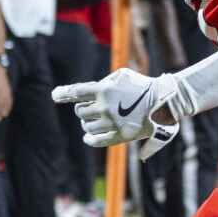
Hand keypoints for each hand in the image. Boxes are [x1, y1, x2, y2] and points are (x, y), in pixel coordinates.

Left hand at [52, 67, 175, 147]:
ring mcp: (110, 124)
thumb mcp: (121, 75)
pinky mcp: (118, 136)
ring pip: (87, 126)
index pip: (76, 92)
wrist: (163, 102)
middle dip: (83, 108)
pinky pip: (96, 140)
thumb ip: (103, 83)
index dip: (63, 94)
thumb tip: (88, 94)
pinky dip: (90, 139)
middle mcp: (104, 108)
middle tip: (91, 106)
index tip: (55, 95)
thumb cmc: (141, 85)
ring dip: (88, 122)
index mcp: (103, 90)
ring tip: (97, 118)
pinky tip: (88, 137)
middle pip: (80, 111)